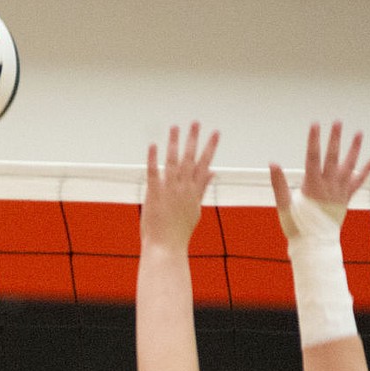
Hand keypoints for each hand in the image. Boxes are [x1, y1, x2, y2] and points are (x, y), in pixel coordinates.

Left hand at [140, 122, 219, 251]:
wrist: (166, 248)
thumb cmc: (179, 233)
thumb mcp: (195, 210)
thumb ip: (203, 189)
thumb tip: (212, 173)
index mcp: (194, 193)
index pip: (205, 165)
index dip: (210, 148)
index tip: (216, 133)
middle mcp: (184, 189)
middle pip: (191, 160)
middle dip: (194, 139)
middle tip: (196, 122)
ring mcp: (169, 191)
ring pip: (173, 162)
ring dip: (174, 143)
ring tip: (176, 127)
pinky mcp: (154, 195)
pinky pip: (154, 173)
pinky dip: (153, 159)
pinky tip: (153, 145)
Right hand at [269, 121, 369, 234]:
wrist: (314, 245)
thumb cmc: (297, 227)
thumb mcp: (284, 206)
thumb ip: (279, 184)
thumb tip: (273, 164)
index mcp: (312, 187)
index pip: (313, 158)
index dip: (313, 141)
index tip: (315, 125)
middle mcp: (328, 187)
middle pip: (333, 158)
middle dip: (335, 139)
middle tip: (338, 122)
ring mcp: (339, 192)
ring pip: (348, 167)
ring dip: (354, 149)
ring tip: (359, 133)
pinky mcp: (346, 198)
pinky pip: (358, 182)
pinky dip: (366, 170)